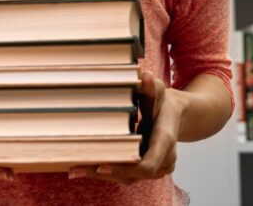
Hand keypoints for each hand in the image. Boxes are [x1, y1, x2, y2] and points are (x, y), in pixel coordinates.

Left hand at [68, 71, 182, 185]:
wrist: (176, 117)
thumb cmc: (164, 103)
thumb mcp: (159, 92)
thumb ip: (151, 86)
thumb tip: (144, 75)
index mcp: (165, 141)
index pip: (147, 165)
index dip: (125, 168)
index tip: (102, 165)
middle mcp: (164, 159)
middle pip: (132, 175)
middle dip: (105, 173)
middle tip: (77, 168)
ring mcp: (157, 168)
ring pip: (128, 178)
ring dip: (102, 174)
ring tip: (76, 169)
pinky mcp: (147, 170)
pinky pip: (127, 175)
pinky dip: (108, 171)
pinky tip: (86, 166)